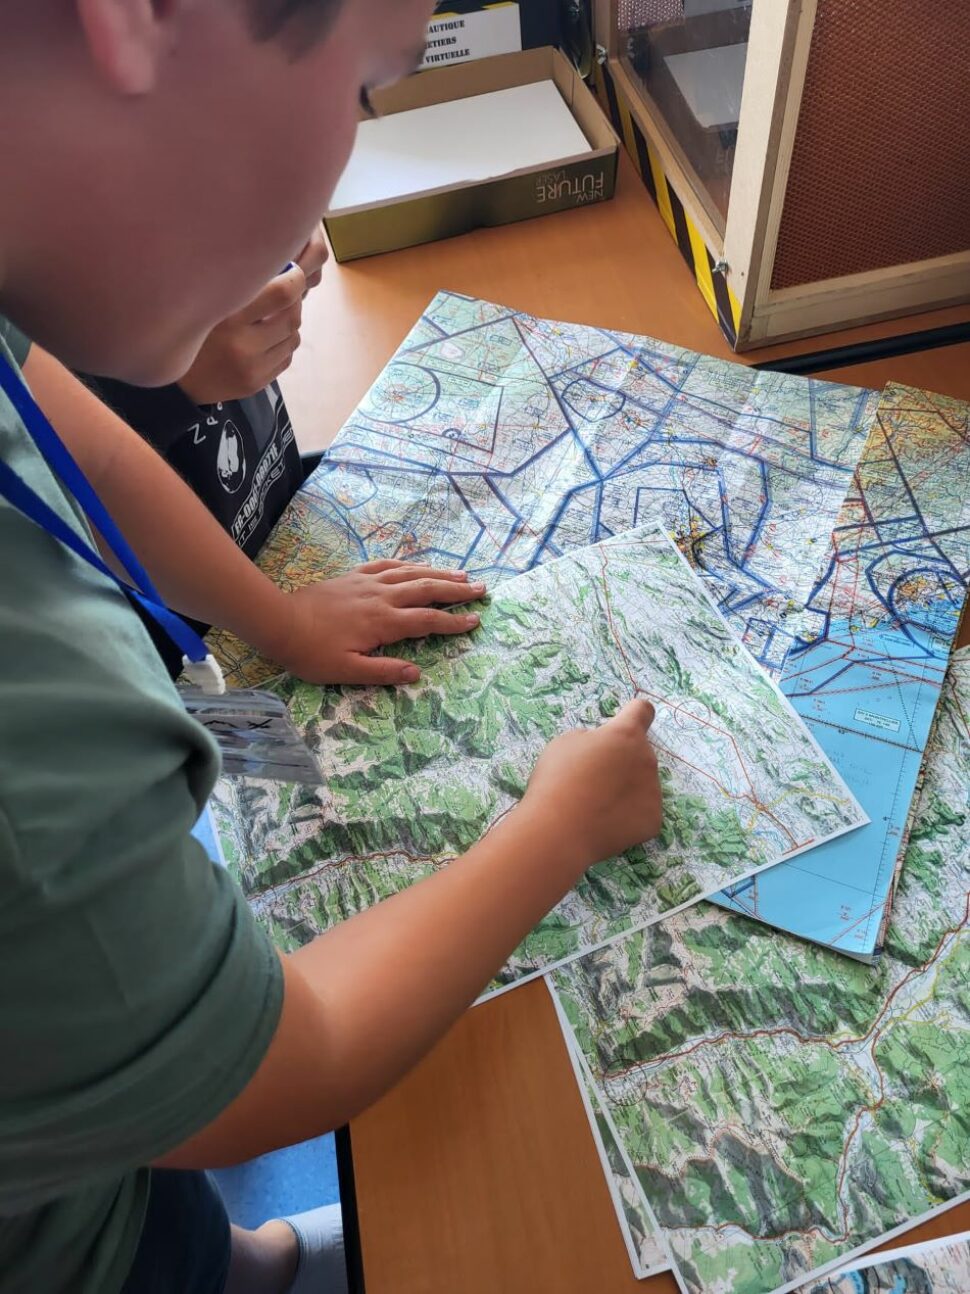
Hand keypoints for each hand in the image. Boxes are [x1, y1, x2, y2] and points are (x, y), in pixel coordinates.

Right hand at [177, 224, 327, 403]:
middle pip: (292, 317)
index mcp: (227, 316)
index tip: (292, 272)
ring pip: (293, 338)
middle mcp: (241, 345)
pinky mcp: (256, 383)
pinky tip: (266, 339)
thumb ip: (239, 284)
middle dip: (295, 303)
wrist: (172, 378)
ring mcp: (251, 368)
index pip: (282, 294)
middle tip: (285, 294)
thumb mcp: (207, 301)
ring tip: (273, 317)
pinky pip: (286, 358)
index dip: (295, 280)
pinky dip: (282, 345)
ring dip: (290, 324)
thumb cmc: (192, 327)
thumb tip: (281, 263)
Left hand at [270, 559, 486, 684]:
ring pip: (411, 573)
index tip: (476, 620)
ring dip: (438, 572)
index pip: (427, 621)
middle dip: (457, 590)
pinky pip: (386, 564)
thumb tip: (417, 674)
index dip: (454, 622)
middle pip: (427, 589)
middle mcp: (381, 597)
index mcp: (383, 622)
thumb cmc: (312, 652)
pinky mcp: (353, 576)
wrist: (279, 621)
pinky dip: (407, 563)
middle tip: (482, 589)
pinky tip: (416, 564)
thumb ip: (383, 672)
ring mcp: (367, 583)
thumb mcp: (347, 671)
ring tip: (461, 573)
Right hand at [519, 699, 662, 868]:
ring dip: (626, 788)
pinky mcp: (654, 820)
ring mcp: (654, 791)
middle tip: (593, 779)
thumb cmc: (557, 780)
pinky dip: (628, 816)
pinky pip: (643, 812)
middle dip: (622, 760)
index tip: (631, 720)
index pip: (642, 711)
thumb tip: (600, 749)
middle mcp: (647, 759)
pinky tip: (606, 822)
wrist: (559, 831)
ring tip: (597, 805)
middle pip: (639, 753)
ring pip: (642, 783)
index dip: (636, 714)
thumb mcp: (564, 744)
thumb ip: (589, 739)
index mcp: (626, 734)